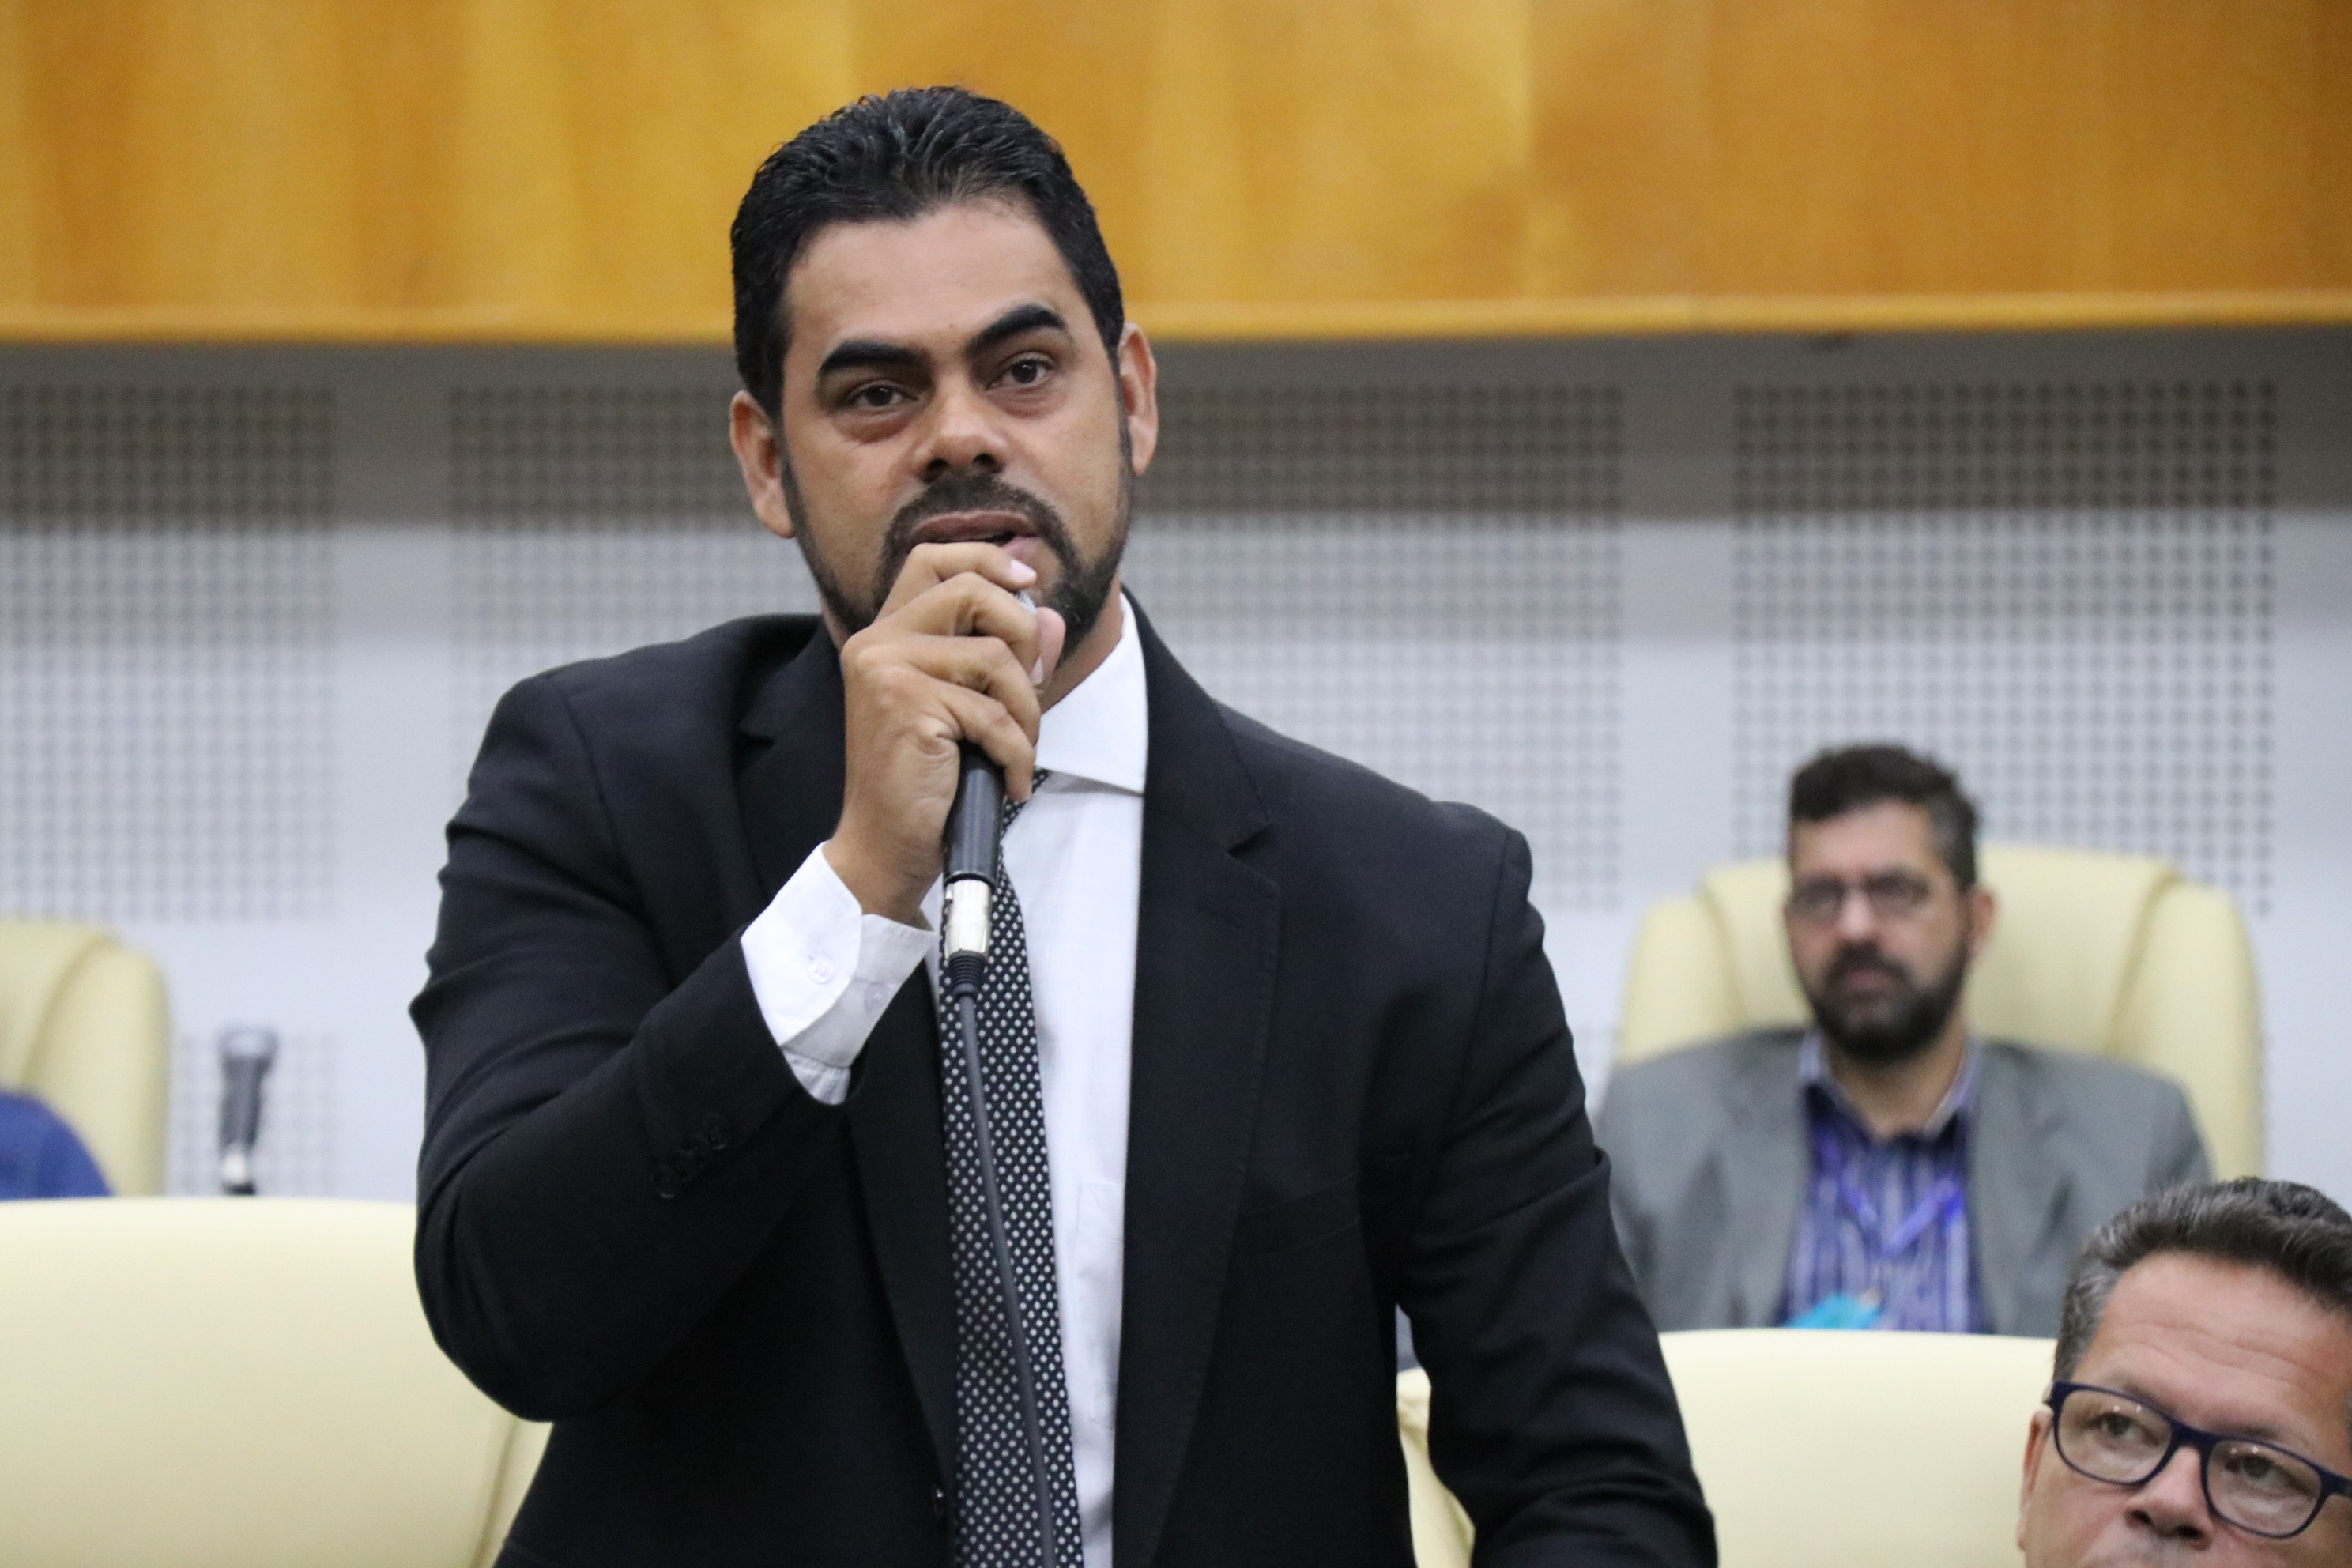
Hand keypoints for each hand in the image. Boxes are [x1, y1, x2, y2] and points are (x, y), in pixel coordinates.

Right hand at [823, 543, 1066, 924]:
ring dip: (1025, 711)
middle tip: (1029, 693)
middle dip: (1023, 639)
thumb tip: (1049, 615)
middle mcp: (877, 642)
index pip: (932, 559)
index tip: (1028, 582)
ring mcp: (886, 669)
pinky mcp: (904, 704)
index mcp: (885, 635)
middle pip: (973, 591)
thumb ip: (1006, 657)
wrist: (886, 846)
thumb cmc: (926, 781)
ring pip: (995, 657)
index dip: (986, 558)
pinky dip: (1016, 753)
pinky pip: (993, 713)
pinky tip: (1008, 781)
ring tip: (1016, 750)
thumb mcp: (971, 709)